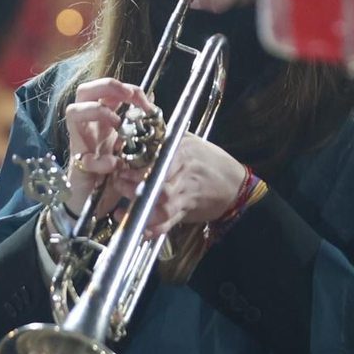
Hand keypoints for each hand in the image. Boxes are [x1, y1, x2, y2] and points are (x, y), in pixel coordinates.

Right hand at [60, 78, 155, 216]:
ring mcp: (81, 142)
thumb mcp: (130, 141)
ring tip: (118, 124)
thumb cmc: (113, 168)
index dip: (126, 88)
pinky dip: (101, 160)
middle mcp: (88, 125)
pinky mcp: (80, 165)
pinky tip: (114, 164)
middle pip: (84, 91)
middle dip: (107, 86)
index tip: (144, 100)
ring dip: (97, 112)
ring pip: (73, 112)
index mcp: (102, 118)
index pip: (106, 89)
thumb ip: (138, 121)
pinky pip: (85, 158)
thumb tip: (151, 97)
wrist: (96, 200)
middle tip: (128, 97)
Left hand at [117, 133, 247, 239]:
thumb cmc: (210, 160)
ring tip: (121, 212)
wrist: (236, 185)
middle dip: (133, 189)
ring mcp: (186, 197)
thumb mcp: (190, 140)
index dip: (139, 170)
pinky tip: (138, 231)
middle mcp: (185, 177)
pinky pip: (168, 225)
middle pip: (158, 187)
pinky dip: (153, 231)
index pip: (160, 163)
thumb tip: (139, 122)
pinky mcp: (186, 212)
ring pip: (163, 209)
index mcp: (184, 155)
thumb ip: (165, 135)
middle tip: (118, 185)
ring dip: (141, 213)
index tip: (122, 169)